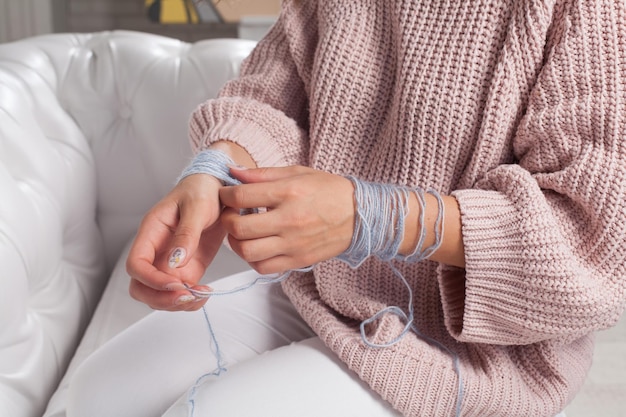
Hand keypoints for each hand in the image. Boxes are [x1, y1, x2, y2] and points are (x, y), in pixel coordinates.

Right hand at [126, 174, 224, 310]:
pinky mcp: (187, 269)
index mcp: (151, 232)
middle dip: (161, 298)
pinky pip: (180, 293)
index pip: (136, 264)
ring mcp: (170, 263)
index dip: (151, 279)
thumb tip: (176, 261)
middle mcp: (156, 251)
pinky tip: (205, 293)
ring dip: (177, 304)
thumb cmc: (202, 191)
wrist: (218, 190)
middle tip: (188, 296)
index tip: (176, 283)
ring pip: (159, 295)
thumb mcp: (197, 206)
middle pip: (140, 287)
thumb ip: (187, 233)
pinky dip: (191, 301)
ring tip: (202, 295)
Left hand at [219, 166, 354, 273]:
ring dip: (236, 242)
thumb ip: (263, 174)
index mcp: (289, 192)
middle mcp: (290, 220)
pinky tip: (257, 246)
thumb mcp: (298, 172)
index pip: (241, 196)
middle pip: (239, 227)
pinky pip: (263, 267)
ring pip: (247, 251)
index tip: (226, 195)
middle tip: (231, 214)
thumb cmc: (328, 190)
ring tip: (242, 232)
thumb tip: (233, 172)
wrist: (360, 215)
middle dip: (226, 220)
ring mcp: (294, 244)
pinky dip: (252, 259)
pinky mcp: (298, 261)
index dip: (225, 195)